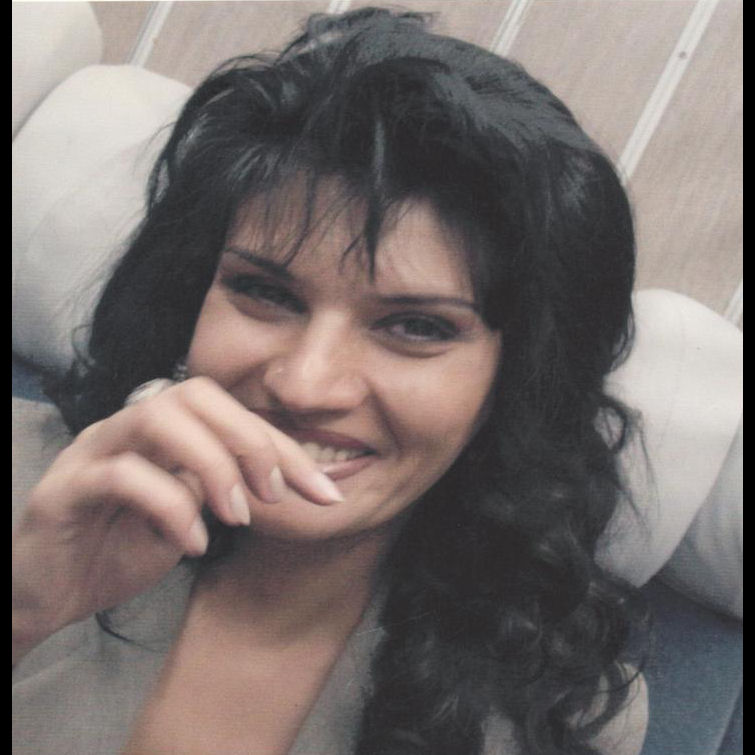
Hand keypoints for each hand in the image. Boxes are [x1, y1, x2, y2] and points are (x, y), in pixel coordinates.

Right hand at [12, 377, 342, 662]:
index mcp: (162, 430)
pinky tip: (192, 544)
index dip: (286, 448)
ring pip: (157, 417)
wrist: (46, 595)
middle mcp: (128, 428)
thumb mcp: (188, 517)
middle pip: (196, 394)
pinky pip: (122, 475)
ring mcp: (93, 451)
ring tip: (237, 515)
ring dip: (213, 465)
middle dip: (251, 441)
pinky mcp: (64, 489)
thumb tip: (280, 476)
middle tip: (275, 495)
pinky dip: (171, 507)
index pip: (232, 414)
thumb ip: (221, 488)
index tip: (325, 493)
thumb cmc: (118, 549)